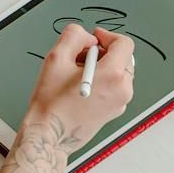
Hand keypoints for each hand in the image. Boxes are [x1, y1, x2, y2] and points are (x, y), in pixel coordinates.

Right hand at [26, 25, 136, 150]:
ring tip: (79, 75)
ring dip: (102, 67)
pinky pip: (115, 87)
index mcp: (113, 75)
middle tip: (81, 57)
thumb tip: (88, 37)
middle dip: (103, 52)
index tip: (93, 39)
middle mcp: (123, 90)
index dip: (107, 36)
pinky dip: (103, 81)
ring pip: (119, 72)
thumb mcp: (56, 58)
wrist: (49, 136)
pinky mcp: (115, 111)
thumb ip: (74, 36)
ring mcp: (121, 102)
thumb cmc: (51, 103)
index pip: (124, 43)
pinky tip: (82, 88)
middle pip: (123, 57)